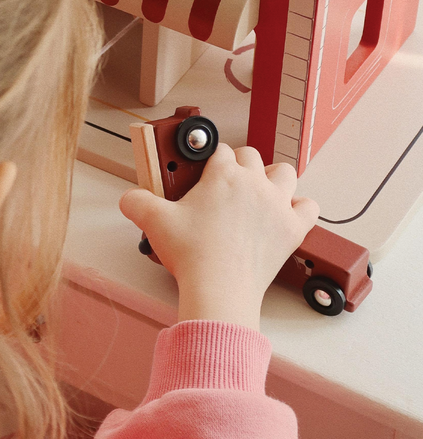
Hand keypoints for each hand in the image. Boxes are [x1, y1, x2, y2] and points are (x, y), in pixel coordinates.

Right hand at [120, 144, 319, 329]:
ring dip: (273, 177)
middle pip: (251, 156)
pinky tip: (285, 214)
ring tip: (258, 192)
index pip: (219, 151)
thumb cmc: (192, 254)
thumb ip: (137, 202)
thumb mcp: (154, 222)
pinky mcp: (293, 229)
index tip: (203, 173)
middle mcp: (254, 183)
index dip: (209, 160)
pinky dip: (300, 207)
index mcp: (223, 175)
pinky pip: (309, 207)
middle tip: (224, 185)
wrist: (219, 288)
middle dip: (238, 164)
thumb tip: (129, 198)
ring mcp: (277, 204)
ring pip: (284, 172)